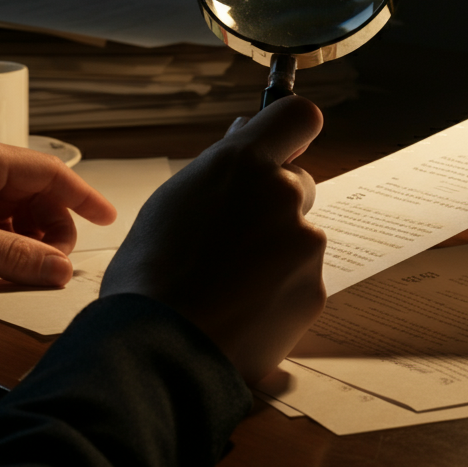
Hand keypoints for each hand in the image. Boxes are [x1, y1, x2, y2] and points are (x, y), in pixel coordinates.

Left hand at [0, 131, 115, 286]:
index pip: (47, 171)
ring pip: (12, 212)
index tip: (106, 218)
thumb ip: (12, 256)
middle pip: (32, 192)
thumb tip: (59, 268)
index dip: (81, 195)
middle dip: (50, 226)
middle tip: (54, 263)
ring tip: (28, 270)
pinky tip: (3, 267)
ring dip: (27, 240)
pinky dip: (3, 245)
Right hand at [100, 96, 326, 383]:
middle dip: (274, 202)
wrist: (160, 350)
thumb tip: (245, 136)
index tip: (280, 145)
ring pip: (300, 234)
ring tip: (229, 281)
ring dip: (276, 249)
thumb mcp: (174, 199)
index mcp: (244, 164)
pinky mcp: (315, 290)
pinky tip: (243, 306)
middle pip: (297, 183)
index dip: (290, 130)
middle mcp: (283, 195)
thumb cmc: (151, 273)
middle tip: (233, 234)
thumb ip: (220, 166)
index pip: (299, 116)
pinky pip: (303, 277)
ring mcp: (304, 244)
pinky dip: (281, 288)